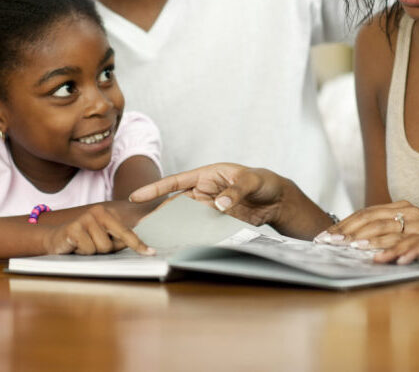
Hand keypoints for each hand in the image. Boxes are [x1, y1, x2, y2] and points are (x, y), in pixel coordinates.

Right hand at [43, 205, 154, 255]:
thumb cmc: (83, 240)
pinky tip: (74, 246)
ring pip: (100, 248)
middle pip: (112, 244)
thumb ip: (117, 239)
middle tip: (91, 245)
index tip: (151, 253)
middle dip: (104, 250)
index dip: (138, 244)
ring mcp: (85, 218)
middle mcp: (98, 212)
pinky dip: (81, 252)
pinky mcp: (73, 228)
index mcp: (108, 213)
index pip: (126, 232)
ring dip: (91, 252)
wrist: (54, 238)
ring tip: (82, 245)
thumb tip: (138, 244)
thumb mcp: (102, 238)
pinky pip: (87, 249)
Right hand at [130, 163, 288, 227]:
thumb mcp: (251, 181)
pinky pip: (201, 230)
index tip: (136, 196)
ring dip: (173, 229)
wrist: (278, 200)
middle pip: (176, 204)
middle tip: (141, 229)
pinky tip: (181, 247)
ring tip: (155, 241)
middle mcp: (204, 192)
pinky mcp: (217, 223)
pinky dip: (191, 238)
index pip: (176, 181)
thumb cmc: (264, 182)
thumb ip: (235, 191)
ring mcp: (209, 209)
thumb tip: (219, 204)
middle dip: (159, 215)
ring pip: (186, 219)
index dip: (155, 189)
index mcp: (207, 175)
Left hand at [315, 201, 418, 248]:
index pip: (365, 212)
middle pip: (371, 219)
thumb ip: (378, 229)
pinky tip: (377, 257)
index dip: (344, 224)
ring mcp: (418, 223)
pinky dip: (389, 250)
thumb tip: (343, 238)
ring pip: (385, 230)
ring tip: (350, 247)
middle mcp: (409, 210)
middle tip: (331, 243)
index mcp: (399, 206)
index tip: (326, 235)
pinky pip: (403, 244)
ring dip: (365, 240)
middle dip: (348, 232)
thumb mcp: (400, 230)